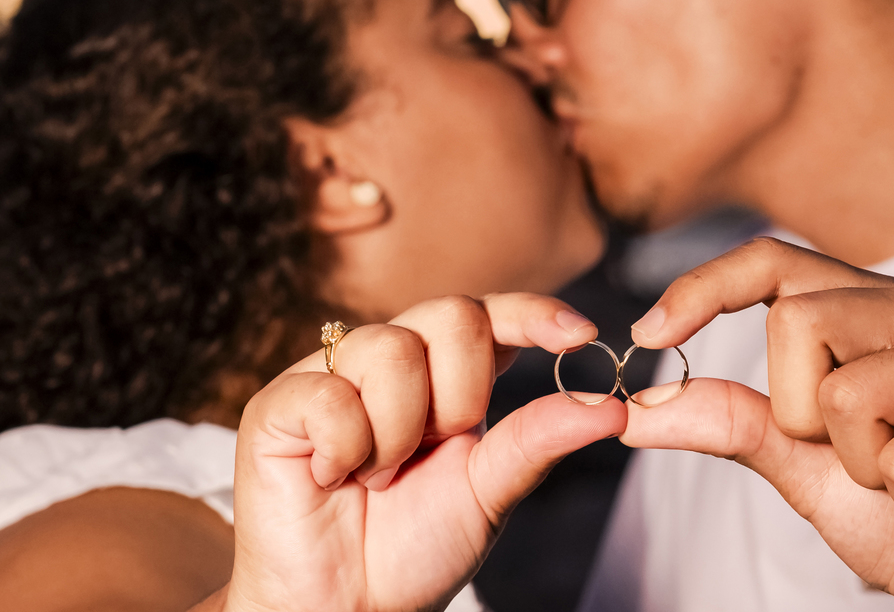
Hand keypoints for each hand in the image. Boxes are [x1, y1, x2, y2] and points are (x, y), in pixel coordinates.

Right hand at [221, 294, 625, 611]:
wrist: (346, 608)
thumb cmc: (414, 548)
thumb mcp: (491, 491)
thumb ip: (540, 439)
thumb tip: (612, 406)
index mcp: (448, 375)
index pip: (493, 315)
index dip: (533, 313)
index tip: (579, 333)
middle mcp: (392, 360)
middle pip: (450, 313)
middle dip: (462, 391)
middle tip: (439, 447)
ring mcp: (334, 374)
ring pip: (390, 349)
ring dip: (399, 430)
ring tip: (380, 473)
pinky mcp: (280, 403)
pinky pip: (329, 392)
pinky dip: (347, 446)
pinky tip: (337, 476)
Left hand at [622, 237, 893, 611]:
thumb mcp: (802, 465)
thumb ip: (735, 422)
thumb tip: (640, 407)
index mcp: (882, 306)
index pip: (777, 261)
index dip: (706, 286)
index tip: (648, 333)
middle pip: (797, 323)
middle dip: (805, 421)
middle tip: (870, 458)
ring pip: (843, 394)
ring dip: (863, 469)